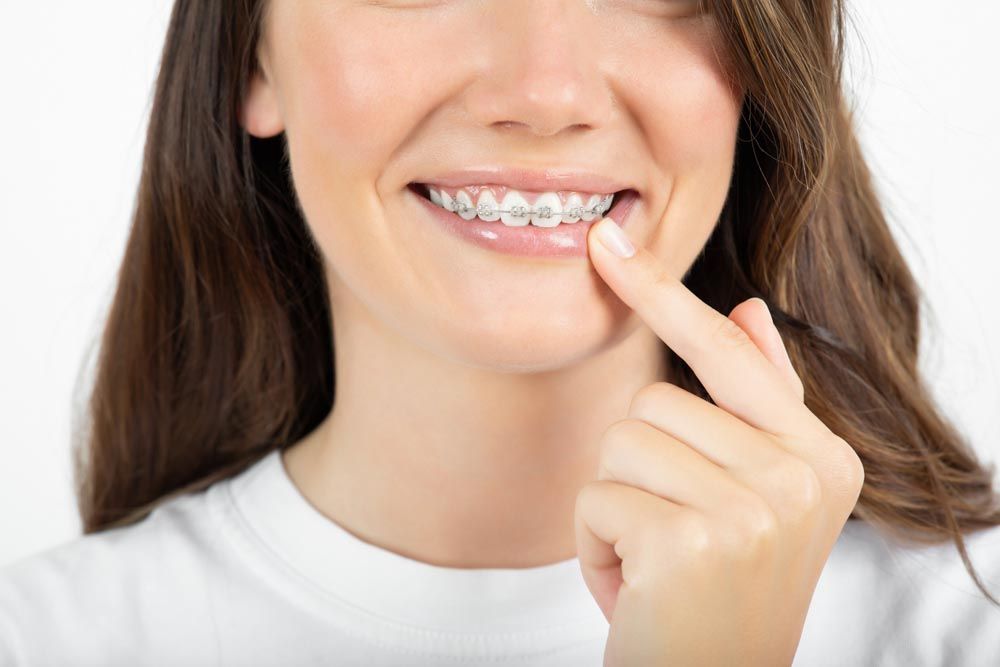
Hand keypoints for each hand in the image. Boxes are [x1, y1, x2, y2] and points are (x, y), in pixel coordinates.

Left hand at [575, 218, 864, 666]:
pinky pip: (597, 498)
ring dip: (614, 508)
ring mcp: (753, 509)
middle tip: (669, 536)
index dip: (664, 295)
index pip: (729, 353)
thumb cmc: (720, 592)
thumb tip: (751, 307)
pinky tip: (635, 588)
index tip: (607, 242)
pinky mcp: (692, 543)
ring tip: (653, 562)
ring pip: (621, 442)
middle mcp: (803, 477)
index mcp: (821, 457)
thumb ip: (760, 405)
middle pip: (654, 401)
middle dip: (638, 469)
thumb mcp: (756, 496)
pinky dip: (595, 547)